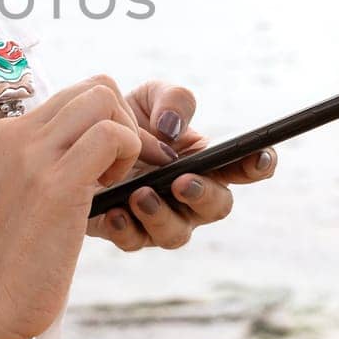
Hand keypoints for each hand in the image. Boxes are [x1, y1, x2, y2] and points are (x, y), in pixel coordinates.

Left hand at [86, 78, 278, 249]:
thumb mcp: (149, 98)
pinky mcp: (125, 230)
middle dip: (203, 195)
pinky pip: (134, 241)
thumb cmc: (125, 118)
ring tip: (140, 195)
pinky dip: (125, 228)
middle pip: (216, 207)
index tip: (259, 156)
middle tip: (183, 182)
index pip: (243, 166)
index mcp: (204, 161)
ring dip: (162, 215)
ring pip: (176, 233)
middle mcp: (189, 195)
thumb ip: (171, 100)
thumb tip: (171, 128)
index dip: (258, 164)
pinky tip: (113, 213)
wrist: (79, 138)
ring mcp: (160, 217)